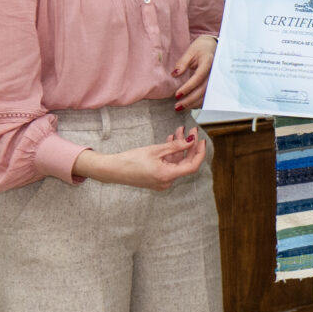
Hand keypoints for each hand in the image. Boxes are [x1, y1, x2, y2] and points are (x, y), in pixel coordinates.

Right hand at [73, 129, 205, 189]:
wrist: (111, 170)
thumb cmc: (130, 160)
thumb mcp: (155, 150)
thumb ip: (176, 146)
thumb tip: (192, 140)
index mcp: (168, 176)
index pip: (193, 165)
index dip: (199, 152)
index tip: (201, 139)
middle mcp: (167, 181)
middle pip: (185, 162)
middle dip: (189, 146)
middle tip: (191, 130)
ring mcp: (162, 181)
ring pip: (176, 162)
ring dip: (179, 147)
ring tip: (179, 131)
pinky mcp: (157, 178)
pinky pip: (168, 165)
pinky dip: (171, 154)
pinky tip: (170, 140)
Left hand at [173, 35, 215, 110]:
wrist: (214, 46)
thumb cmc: (202, 48)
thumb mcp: (191, 51)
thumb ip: (182, 63)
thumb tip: (174, 74)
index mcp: (208, 63)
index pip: (198, 77)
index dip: (188, 87)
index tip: (177, 95)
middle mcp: (215, 72)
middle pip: (204, 89)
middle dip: (190, 100)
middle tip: (177, 106)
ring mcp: (217, 79)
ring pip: (207, 95)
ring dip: (194, 103)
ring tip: (181, 107)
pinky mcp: (216, 83)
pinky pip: (209, 95)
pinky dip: (200, 102)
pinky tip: (191, 105)